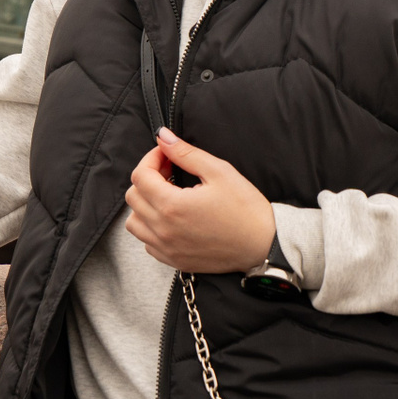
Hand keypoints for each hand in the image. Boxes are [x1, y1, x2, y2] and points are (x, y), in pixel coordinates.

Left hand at [124, 127, 275, 274]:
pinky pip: (146, 242)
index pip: (140, 176)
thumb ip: (185, 153)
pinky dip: (151, 227)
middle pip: (133, 197)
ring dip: (145, 204)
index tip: (167, 154)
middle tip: (170, 171)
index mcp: (172, 206)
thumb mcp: (219, 172)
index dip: (151, 158)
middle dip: (147, 178)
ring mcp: (167, 248)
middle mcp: (163, 230)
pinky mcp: (173, 260)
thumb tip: (163, 137)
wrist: (264, 246)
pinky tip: (172, 218)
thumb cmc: (246, 210)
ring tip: (168, 195)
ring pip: (134, 222)